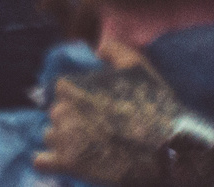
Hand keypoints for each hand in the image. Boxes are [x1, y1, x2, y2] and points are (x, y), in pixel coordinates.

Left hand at [34, 63, 212, 186]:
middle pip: (59, 115)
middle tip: (104, 132)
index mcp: (71, 87)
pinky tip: (73, 163)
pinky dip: (51, 162)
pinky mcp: (68, 164)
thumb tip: (98, 48)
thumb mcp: (139, 68)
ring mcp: (63, 138)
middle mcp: (61, 110)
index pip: (64, 92)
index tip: (103, 111)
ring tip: (95, 149)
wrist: (171, 151)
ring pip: (52, 136)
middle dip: (76, 121)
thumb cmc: (155, 108)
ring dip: (67, 142)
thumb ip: (115, 51)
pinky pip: (42, 161)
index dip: (84, 102)